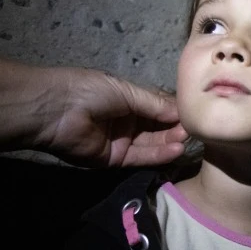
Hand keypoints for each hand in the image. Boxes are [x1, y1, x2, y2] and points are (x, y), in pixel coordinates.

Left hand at [36, 68, 187, 167]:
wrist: (55, 110)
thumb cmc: (90, 90)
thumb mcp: (127, 91)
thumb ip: (156, 104)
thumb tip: (183, 111)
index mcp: (128, 99)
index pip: (159, 107)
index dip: (176, 111)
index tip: (195, 112)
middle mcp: (127, 120)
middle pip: (158, 127)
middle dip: (176, 127)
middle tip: (194, 128)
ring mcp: (122, 140)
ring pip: (152, 143)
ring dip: (171, 142)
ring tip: (188, 139)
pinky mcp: (115, 159)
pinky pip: (141, 157)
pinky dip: (159, 155)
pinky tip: (176, 150)